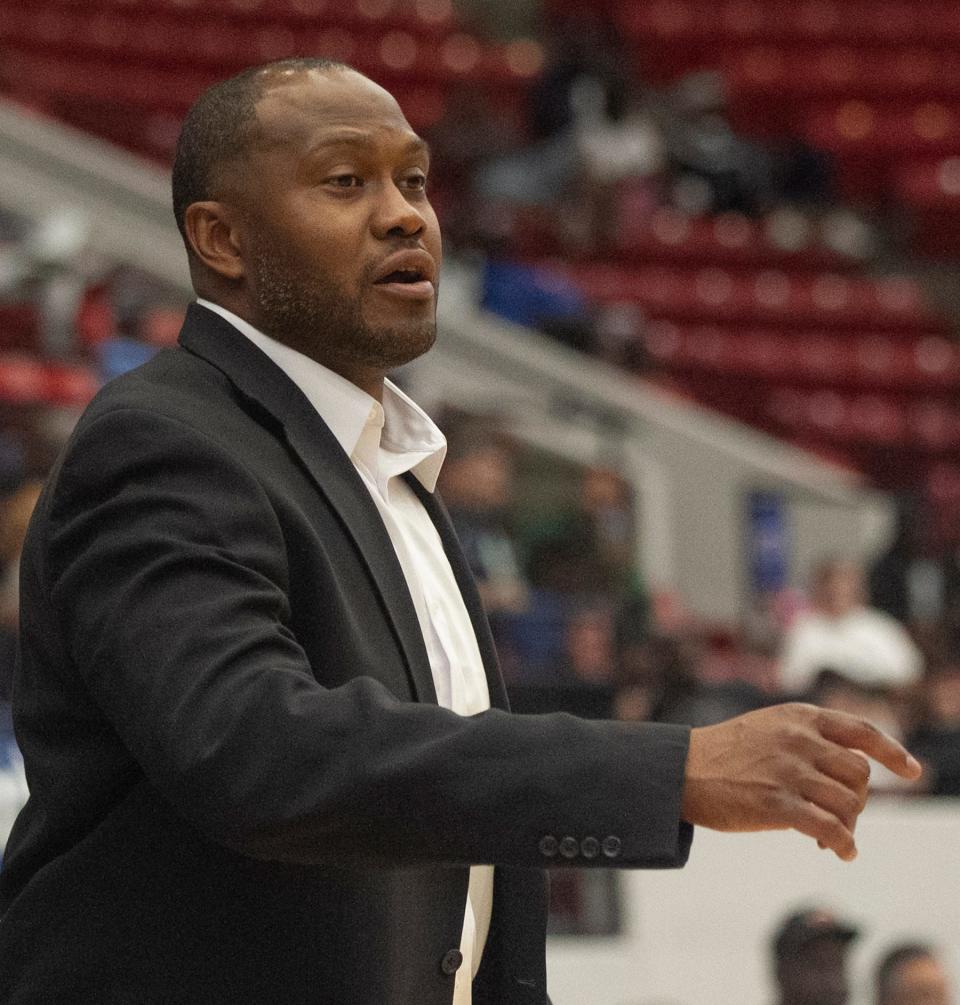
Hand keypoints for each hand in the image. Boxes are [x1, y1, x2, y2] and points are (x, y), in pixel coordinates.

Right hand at [680, 703, 921, 861]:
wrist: (681, 770)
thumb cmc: (726, 754)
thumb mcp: (769, 727)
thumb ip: (808, 738)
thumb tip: (854, 770)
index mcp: (799, 717)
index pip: (861, 731)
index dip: (892, 752)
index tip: (912, 772)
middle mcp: (798, 739)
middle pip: (859, 774)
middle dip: (857, 799)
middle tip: (838, 814)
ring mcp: (788, 771)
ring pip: (850, 803)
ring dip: (848, 825)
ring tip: (831, 835)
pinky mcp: (776, 804)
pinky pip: (830, 828)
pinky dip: (844, 844)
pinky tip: (839, 851)